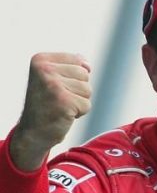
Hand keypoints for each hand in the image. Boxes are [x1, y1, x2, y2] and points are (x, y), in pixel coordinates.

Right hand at [10, 53, 91, 170]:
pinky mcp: (64, 101)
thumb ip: (69, 66)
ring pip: (87, 90)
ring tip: (61, 106)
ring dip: (79, 102)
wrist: (33, 132)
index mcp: (41, 60)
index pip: (78, 61)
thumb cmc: (46, 105)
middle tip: (59, 99)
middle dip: (78, 90)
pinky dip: (79, 113)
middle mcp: (45, 70)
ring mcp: (54, 85)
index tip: (55, 88)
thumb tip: (87, 64)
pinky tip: (63, 114)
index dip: (74, 78)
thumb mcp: (52, 79)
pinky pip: (87, 105)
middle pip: (84, 75)